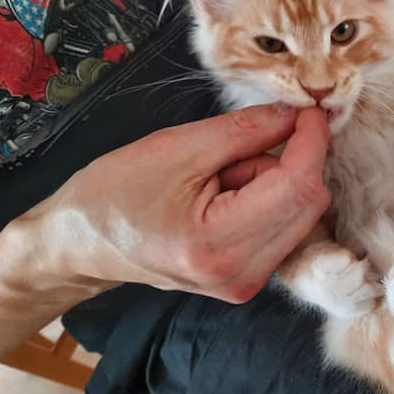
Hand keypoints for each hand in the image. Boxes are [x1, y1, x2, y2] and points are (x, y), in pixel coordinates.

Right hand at [22, 104, 331, 302]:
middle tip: (244, 143)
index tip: (308, 109)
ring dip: (277, 183)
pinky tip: (229, 196)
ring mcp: (246, 284)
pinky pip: (284, 229)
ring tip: (222, 177)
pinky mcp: (247, 281)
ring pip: (300, 216)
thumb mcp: (178, 147)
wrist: (81, 243)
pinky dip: (269, 201)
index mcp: (219, 242)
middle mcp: (242, 275)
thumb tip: (298, 113)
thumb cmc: (116, 193)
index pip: (299, 186)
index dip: (313, 142)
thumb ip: (246, 130)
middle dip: (292, 162)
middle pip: (309, 204)